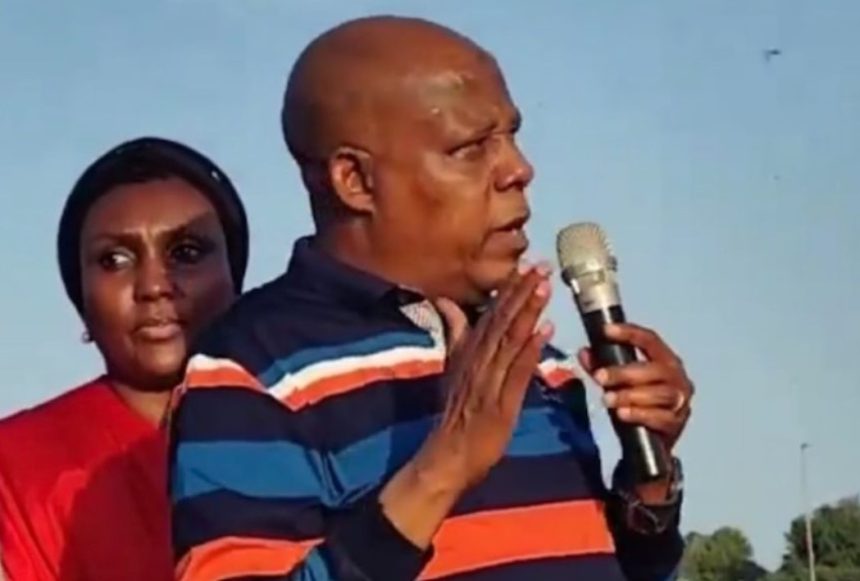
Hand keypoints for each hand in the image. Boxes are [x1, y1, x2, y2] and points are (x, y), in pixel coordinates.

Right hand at [380, 262, 552, 547]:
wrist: (448, 453)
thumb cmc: (456, 411)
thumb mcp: (453, 365)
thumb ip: (455, 332)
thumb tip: (445, 301)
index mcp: (469, 350)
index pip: (492, 313)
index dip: (511, 288)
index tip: (527, 264)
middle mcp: (478, 359)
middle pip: (503, 320)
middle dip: (523, 291)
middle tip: (542, 265)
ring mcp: (489, 380)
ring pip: (510, 339)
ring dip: (528, 312)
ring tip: (544, 287)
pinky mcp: (500, 402)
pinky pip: (517, 371)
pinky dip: (531, 350)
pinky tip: (546, 331)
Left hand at [578, 323, 692, 451]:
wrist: (651, 439)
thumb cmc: (637, 401)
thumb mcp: (618, 381)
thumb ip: (600, 366)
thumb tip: (583, 353)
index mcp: (665, 360)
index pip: (650, 340)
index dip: (629, 333)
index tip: (606, 331)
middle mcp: (677, 377)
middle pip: (654, 370)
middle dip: (624, 373)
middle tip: (600, 377)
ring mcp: (680, 401)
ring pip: (658, 394)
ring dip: (629, 395)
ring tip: (607, 399)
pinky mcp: (676, 424)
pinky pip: (659, 418)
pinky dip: (639, 414)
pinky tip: (622, 414)